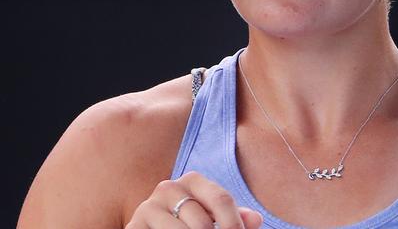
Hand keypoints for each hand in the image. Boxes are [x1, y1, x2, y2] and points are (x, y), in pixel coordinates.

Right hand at [125, 171, 262, 227]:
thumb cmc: (188, 225)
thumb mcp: (212, 219)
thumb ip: (233, 218)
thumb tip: (256, 219)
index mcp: (192, 180)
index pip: (222, 199)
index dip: (234, 224)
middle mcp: (168, 187)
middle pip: (202, 222)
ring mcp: (148, 207)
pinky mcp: (134, 226)